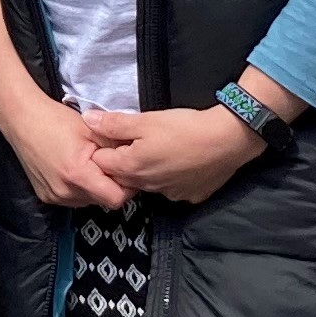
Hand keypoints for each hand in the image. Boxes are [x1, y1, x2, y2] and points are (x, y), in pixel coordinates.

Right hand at [0, 87, 127, 212]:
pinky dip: (79, 187)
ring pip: (88, 201)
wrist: (22, 120)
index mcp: (78, 174)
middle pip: (102, 201)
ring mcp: (54, 196)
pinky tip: (74, 168)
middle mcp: (65, 191)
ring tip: (89, 164)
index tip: (127, 172)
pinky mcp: (47, 196)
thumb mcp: (93, 130)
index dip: (126, 187)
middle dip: (110, 185)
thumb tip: (138, 159)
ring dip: (94, 187)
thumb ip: (118, 148)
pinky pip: (73, 198)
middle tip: (108, 164)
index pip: (116, 199)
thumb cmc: (55, 120)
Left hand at [85, 103, 265, 205]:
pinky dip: (172, 177)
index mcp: (131, 168)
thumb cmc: (184, 128)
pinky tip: (182, 162)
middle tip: (136, 141)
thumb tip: (87, 120)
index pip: (100, 163)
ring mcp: (170, 194)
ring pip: (148, 184)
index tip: (115, 135)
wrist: (229, 140)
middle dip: (123, 162)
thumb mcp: (146, 120)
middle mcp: (147, 187)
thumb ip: (114, 123)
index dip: (104, 148)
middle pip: (122, 177)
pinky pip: (172, 188)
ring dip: (148, 170)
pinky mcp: (190, 196)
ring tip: (161, 150)